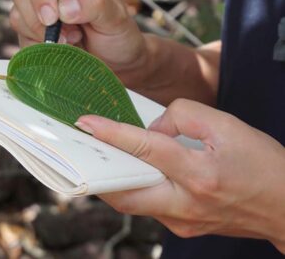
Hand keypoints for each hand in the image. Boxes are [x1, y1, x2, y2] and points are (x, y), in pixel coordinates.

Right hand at [10, 0, 147, 87]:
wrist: (116, 63)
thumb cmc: (118, 34)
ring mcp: (37, 12)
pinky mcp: (32, 34)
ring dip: (40, 35)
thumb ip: (95, 4)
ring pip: (17, 16)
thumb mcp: (116, 16)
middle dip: (39, 19)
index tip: (52, 17)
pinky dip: (37, 49)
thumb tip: (64, 7)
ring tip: (71, 42)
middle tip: (69, 36)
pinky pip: (21, 39)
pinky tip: (60, 51)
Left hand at [75, 99, 284, 252]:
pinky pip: (149, 206)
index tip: (87, 123)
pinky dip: (137, 186)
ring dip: (115, 180)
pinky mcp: (184, 228)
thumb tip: (154, 127)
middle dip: (98, 172)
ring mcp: (184, 222)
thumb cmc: (262, 163)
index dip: (112, 133)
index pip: (144, 149)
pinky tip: (136, 169)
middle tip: (83, 149)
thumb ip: (184, 117)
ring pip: (134, 203)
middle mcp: (186, 204)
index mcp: (199, 175)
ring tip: (105, 156)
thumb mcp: (226, 126)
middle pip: (125, 193)